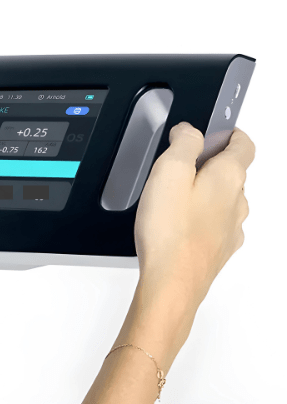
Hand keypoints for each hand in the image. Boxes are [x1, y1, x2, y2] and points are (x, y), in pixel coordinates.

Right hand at [134, 122, 254, 310]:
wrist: (172, 282)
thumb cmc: (171, 231)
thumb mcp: (170, 170)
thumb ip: (184, 142)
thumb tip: (191, 131)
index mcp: (228, 177)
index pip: (244, 144)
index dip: (231, 133)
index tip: (217, 131)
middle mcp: (237, 202)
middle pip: (233, 171)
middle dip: (212, 161)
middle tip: (184, 160)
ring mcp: (231, 227)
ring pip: (225, 198)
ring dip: (207, 189)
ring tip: (178, 191)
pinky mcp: (219, 247)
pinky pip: (217, 221)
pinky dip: (203, 214)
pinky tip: (181, 220)